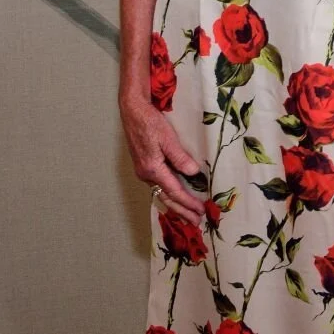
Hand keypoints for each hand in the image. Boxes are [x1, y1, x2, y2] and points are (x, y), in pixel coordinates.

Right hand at [121, 96, 203, 221]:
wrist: (133, 111)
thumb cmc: (150, 122)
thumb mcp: (168, 138)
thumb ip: (179, 157)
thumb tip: (193, 173)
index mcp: (152, 169)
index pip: (174, 192)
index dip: (188, 203)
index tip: (200, 212)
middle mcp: (146, 175)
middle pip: (167, 199)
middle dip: (182, 211)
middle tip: (196, 222)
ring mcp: (144, 171)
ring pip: (162, 194)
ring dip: (176, 205)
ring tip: (188, 216)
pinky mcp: (145, 166)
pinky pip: (158, 186)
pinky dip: (169, 195)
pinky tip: (175, 198)